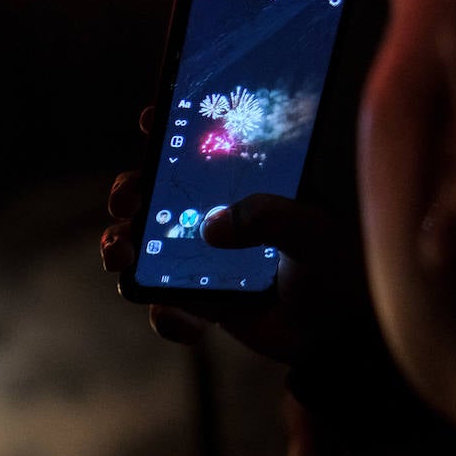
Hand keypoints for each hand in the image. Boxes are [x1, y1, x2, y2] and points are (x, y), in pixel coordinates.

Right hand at [100, 113, 371, 365]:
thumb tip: (212, 227)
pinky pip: (163, 306)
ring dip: (119, 247)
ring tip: (121, 255)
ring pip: (139, 248)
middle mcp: (212, 217)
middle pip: (150, 195)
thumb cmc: (334, 270)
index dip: (168, 129)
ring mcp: (198, 260)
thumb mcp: (313, 231)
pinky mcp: (197, 303)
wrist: (336, 335)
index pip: (198, 149)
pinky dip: (166, 315)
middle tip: (125, 202)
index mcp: (240, 187)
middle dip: (126, 192)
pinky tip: (190, 323)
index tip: (148, 121)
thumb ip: (270, 218)